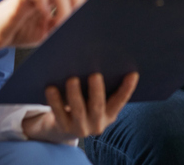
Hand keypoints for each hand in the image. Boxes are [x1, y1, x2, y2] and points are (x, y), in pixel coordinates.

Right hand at [0, 0, 111, 50]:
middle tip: (80, 23)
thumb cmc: (23, 31)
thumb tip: (92, 33)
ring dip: (65, 5)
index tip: (114, 3)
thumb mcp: (52, 32)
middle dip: (80, 3)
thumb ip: (68, 27)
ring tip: (62, 25)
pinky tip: (45, 18)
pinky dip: (43, 3)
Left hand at [22, 72, 138, 142]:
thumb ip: (100, 83)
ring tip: (72, 79)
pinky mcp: (63, 128)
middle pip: (97, 106)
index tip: (133, 73)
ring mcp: (80, 128)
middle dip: (97, 91)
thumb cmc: (83, 103)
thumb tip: (100, 55)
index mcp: (109, 114)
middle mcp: (97, 123)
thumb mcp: (94, 97)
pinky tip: (51, 87)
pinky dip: (55, 100)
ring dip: (75, 94)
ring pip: (78, 110)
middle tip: (95, 75)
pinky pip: (58, 113)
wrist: (62, 127)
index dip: (127, 88)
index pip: (120, 101)